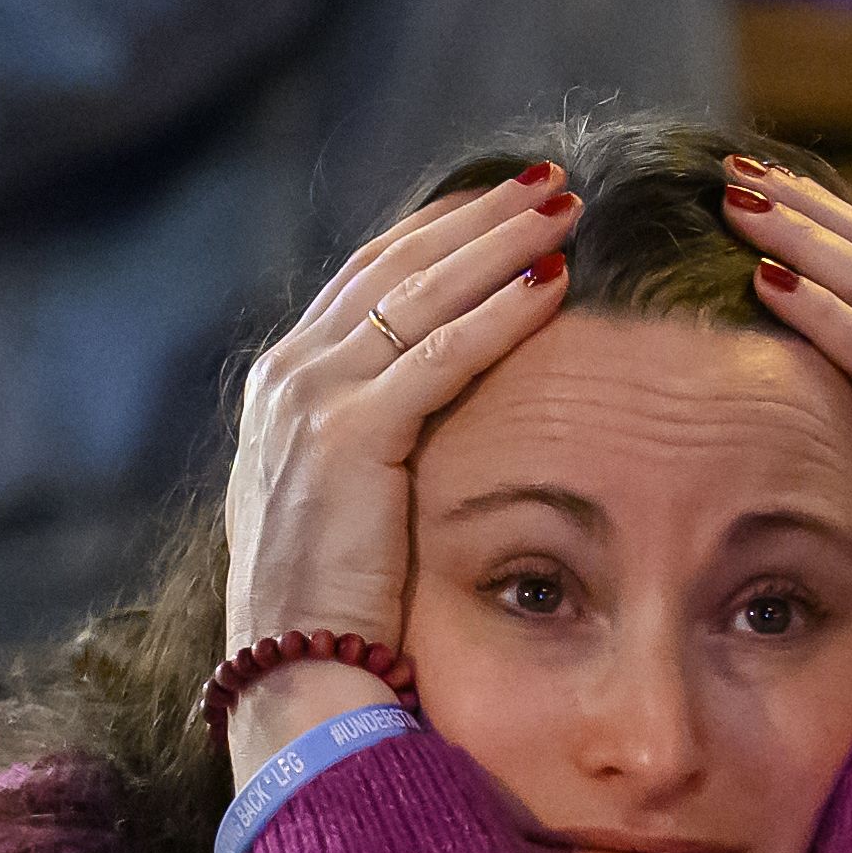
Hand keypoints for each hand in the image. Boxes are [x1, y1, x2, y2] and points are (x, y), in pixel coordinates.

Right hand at [218, 164, 582, 772]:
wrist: (293, 669)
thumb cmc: (334, 600)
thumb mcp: (345, 493)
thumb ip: (378, 431)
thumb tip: (446, 398)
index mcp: (283, 383)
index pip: (369, 275)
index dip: (442, 231)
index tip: (505, 201)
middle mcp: (287, 376)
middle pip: (396, 264)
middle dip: (477, 217)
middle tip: (552, 182)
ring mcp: (310, 401)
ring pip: (420, 293)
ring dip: (499, 244)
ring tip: (567, 211)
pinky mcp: (348, 437)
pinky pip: (439, 355)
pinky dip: (499, 314)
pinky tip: (554, 286)